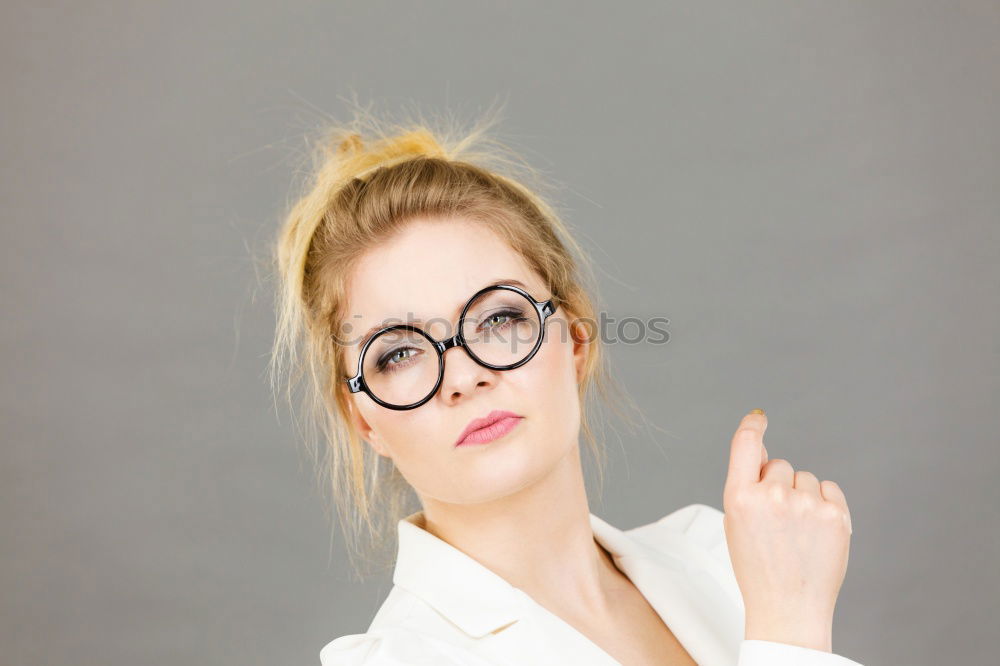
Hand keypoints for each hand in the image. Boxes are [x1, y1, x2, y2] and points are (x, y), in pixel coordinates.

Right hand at [722, 410, 852, 651]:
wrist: (788, 609)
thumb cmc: (759, 569)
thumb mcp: (737, 524)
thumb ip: (747, 486)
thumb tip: (763, 451)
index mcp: (739, 498)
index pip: (745, 445)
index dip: (753, 426)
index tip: (759, 417)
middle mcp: (771, 496)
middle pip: (779, 465)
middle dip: (779, 485)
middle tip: (777, 522)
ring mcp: (806, 504)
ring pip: (806, 478)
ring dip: (803, 497)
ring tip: (797, 533)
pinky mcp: (835, 514)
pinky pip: (829, 490)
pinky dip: (825, 504)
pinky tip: (816, 531)